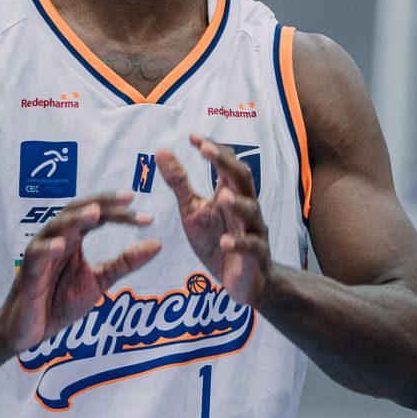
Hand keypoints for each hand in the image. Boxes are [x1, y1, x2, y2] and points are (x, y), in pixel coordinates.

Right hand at [0, 194, 159, 353]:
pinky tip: (61, 246)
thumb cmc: (60, 302)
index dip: (122, 214)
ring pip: (56, 226)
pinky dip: (47, 249)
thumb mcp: (100, 281)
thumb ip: (125, 262)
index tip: (148, 218)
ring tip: (95, 213)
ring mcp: (41, 253)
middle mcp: (58, 238)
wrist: (32, 331)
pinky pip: (36, 256)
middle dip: (102, 203)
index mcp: (75, 238)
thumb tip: (157, 243)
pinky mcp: (27, 272)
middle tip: (127, 199)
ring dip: (76, 218)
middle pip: (79, 210)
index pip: (100, 216)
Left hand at [156, 136, 273, 305]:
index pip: (225, 164)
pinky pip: (251, 246)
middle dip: (225, 163)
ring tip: (222, 197)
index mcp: (229, 193)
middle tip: (206, 150)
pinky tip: (225, 242)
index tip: (192, 137)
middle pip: (242, 178)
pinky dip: (239, 243)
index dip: (212, 149)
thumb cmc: (217, 240)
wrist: (243, 280)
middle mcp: (245, 206)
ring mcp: (253, 230)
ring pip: (251, 210)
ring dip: (237, 203)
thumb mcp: (192, 211)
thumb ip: (180, 183)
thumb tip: (161, 151)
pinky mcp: (255, 255)